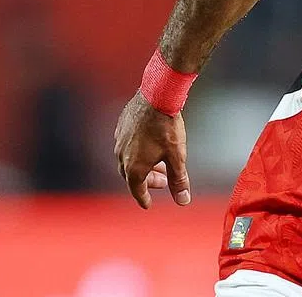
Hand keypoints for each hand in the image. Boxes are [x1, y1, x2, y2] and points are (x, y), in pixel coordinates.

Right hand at [113, 92, 191, 208]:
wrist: (156, 97)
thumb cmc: (166, 127)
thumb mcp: (177, 157)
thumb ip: (178, 180)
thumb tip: (182, 200)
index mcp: (134, 167)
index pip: (137, 190)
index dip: (144, 198)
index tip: (147, 204)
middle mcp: (122, 157)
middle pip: (132, 176)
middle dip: (148, 181)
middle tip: (163, 182)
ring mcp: (119, 142)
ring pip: (128, 161)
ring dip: (143, 166)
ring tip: (158, 164)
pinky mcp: (121, 128)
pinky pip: (126, 146)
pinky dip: (137, 152)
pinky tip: (149, 147)